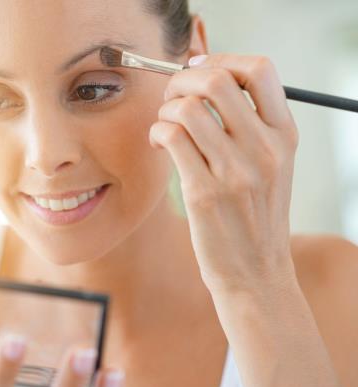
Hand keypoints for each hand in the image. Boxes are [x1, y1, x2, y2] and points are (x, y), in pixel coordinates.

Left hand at [149, 54, 298, 293]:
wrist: (256, 273)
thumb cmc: (254, 215)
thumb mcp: (270, 166)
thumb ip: (248, 125)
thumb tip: (205, 79)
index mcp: (284, 136)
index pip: (261, 70)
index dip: (222, 59)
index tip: (199, 71)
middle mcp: (265, 149)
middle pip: (216, 80)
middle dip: (181, 80)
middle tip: (172, 98)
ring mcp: (236, 172)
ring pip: (186, 108)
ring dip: (164, 110)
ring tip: (164, 127)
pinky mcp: (205, 193)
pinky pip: (171, 138)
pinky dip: (156, 133)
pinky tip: (159, 146)